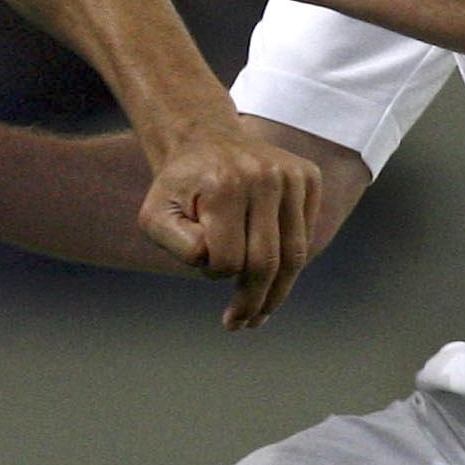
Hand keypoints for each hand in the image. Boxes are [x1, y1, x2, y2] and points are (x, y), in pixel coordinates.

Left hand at [137, 119, 321, 329]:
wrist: (204, 141)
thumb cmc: (177, 188)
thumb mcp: (155, 216)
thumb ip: (178, 245)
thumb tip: (219, 263)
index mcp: (224, 185)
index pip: (228, 259)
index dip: (214, 274)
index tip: (206, 267)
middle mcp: (264, 176)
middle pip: (268, 262)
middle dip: (254, 301)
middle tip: (242, 323)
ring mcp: (292, 175)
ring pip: (295, 255)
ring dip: (278, 292)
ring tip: (260, 314)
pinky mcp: (309, 177)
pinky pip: (305, 236)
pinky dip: (290, 261)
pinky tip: (273, 272)